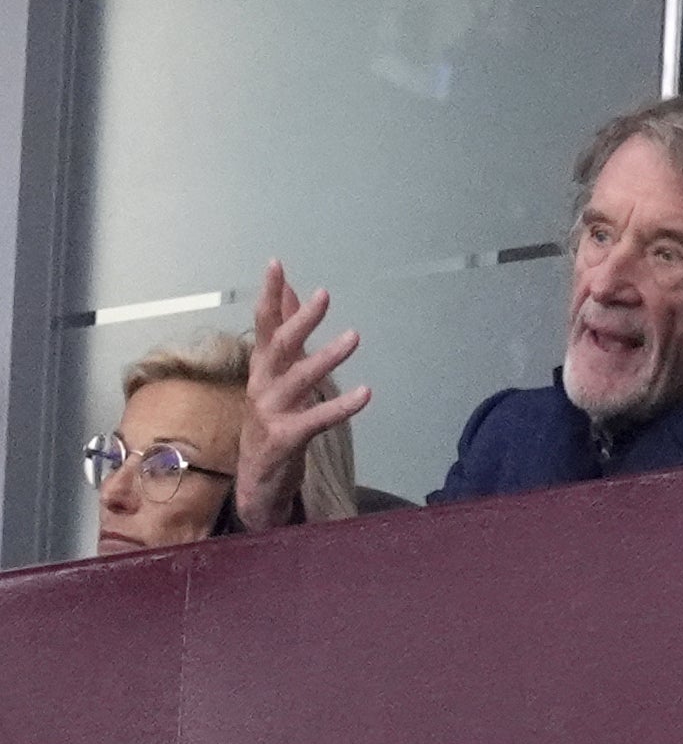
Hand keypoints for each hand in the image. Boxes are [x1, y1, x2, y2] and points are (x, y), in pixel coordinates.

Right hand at [236, 260, 370, 530]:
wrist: (256, 479)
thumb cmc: (272, 418)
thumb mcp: (277, 373)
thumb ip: (284, 332)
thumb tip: (289, 290)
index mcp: (262, 366)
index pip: (264, 324)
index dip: (269, 295)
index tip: (275, 264)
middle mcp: (262, 385)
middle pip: (279, 346)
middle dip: (300, 320)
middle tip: (324, 295)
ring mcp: (270, 412)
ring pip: (298, 379)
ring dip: (327, 357)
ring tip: (354, 336)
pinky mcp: (284, 439)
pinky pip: (315, 420)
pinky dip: (340, 407)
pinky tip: (365, 393)